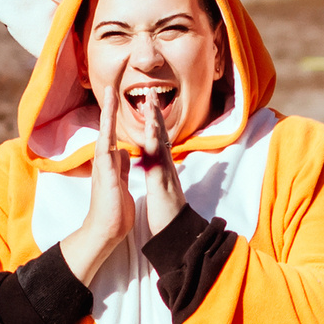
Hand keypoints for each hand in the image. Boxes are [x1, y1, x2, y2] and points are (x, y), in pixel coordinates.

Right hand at [57, 54, 133, 282]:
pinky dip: (108, 135)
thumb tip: (123, 154)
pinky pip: (106, 149)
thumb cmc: (114, 209)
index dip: (116, 117)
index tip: (118, 99)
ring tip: (109, 95)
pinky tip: (109, 123)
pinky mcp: (104, 173)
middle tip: (110, 86)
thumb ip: (120, 167)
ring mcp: (103, 166)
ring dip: (107, 114)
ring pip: (105, 133)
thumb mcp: (121, 182)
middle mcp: (105, 160)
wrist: (106, 229)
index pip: (115, 133)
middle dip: (109, 107)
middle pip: (107, 128)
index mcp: (112, 162)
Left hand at [133, 85, 185, 229]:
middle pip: (161, 134)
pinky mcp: (162, 181)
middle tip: (151, 92)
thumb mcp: (161, 188)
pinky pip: (158, 159)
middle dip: (155, 113)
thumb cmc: (167, 212)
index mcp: (162, 167)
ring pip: (160, 141)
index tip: (148, 104)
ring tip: (151, 101)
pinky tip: (150, 130)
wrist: (175, 232)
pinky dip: (154, 143)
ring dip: (156, 120)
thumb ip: (158, 172)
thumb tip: (157, 162)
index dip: (153, 122)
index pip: (157, 139)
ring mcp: (166, 171)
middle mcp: (166, 165)